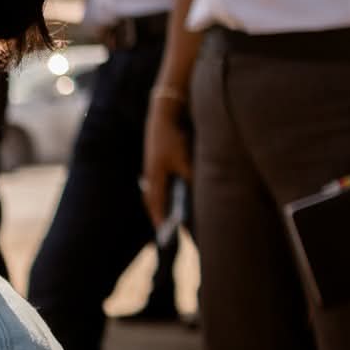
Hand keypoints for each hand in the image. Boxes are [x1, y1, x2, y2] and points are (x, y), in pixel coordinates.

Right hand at [142, 95, 192, 228]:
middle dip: (159, 215)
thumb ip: (190, 176)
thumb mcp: (185, 157)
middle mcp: (151, 175)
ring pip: (156, 193)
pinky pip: (159, 185)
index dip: (160, 220)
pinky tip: (173, 196)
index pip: (157, 204)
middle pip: (154, 201)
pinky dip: (164, 194)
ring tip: (170, 218)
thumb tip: (197, 194)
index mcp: (155, 176)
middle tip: (166, 230)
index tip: (163, 234)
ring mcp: (153, 169)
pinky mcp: (158, 164)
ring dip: (162, 205)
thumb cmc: (173, 137)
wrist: (164, 114)